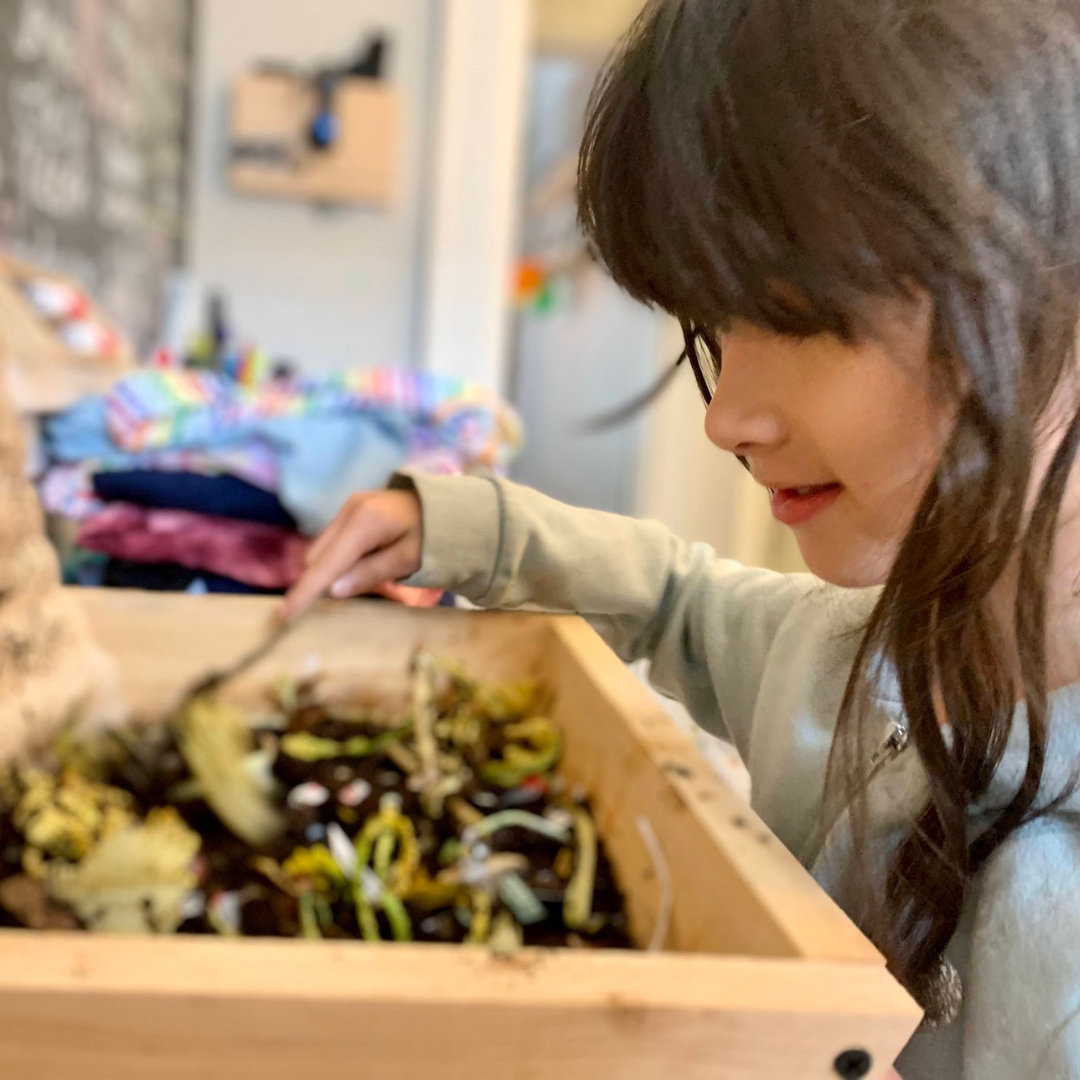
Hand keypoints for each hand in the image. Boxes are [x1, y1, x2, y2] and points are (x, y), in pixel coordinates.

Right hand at [282, 489, 422, 621]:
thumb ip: (370, 574)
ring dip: (330, 570)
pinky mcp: (352, 510)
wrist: (449, 507)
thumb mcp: (408, 561)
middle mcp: (351, 509)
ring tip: (361, 579)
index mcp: (365, 521)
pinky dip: (339, 558)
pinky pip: (333, 541)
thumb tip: (333, 590)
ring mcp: (349, 507)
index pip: (328, 563)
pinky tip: (362, 564)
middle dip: (319, 581)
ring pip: (322, 548)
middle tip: (337, 602)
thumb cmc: (434, 537)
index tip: (286, 615)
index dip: (306, 590)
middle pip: (317, 556)